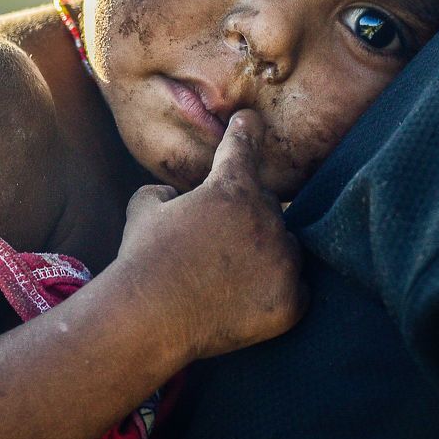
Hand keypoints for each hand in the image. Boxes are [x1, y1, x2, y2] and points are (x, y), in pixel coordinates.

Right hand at [116, 110, 307, 362]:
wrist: (149, 318)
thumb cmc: (142, 258)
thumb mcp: (143, 207)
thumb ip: (165, 190)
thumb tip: (173, 195)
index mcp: (232, 186)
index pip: (244, 145)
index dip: (246, 130)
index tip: (251, 120)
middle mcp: (266, 218)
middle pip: (266, 205)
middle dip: (245, 216)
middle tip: (215, 243)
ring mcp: (282, 261)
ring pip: (286, 245)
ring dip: (267, 251)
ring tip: (232, 273)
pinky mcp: (290, 301)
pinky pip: (295, 287)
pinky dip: (278, 289)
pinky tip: (249, 298)